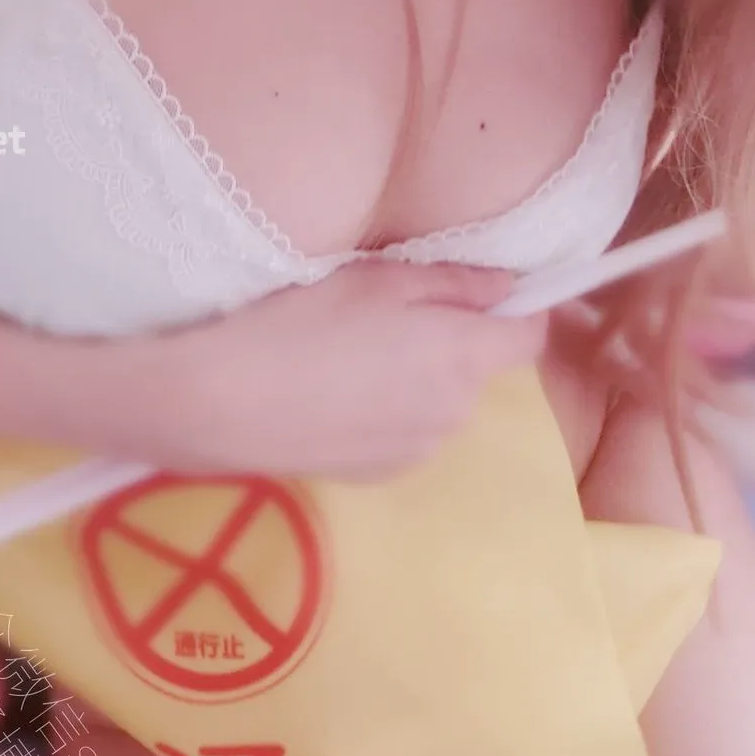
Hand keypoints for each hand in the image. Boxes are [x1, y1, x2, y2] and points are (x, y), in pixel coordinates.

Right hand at [146, 261, 548, 477]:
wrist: (224, 405)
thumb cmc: (301, 324)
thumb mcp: (377, 279)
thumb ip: (456, 282)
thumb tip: (509, 286)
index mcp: (465, 357)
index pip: (530, 337)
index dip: (516, 311)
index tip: (482, 295)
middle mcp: (458, 412)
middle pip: (478, 371)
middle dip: (452, 344)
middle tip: (387, 321)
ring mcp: (423, 451)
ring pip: (440, 405)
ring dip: (419, 384)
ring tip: (352, 364)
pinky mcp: (385, 476)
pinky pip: (407, 435)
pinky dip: (388, 418)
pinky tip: (336, 402)